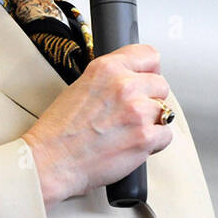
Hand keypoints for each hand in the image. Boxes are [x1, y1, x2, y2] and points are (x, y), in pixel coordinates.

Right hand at [22, 44, 173, 206]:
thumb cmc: (58, 131)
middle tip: (131, 114)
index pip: (149, 55)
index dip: (149, 71)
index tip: (146, 80)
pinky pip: (166, 135)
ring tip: (128, 132)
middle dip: (150, 99)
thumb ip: (109, 80)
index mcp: (106, 69)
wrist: (51, 161)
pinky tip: (132, 145)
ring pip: (165, 111)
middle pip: (161, 85)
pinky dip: (154, 143)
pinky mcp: (145, 137)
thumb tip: (131, 80)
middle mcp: (124, 85)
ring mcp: (137, 111)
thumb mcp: (79, 87)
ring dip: (152, 122)